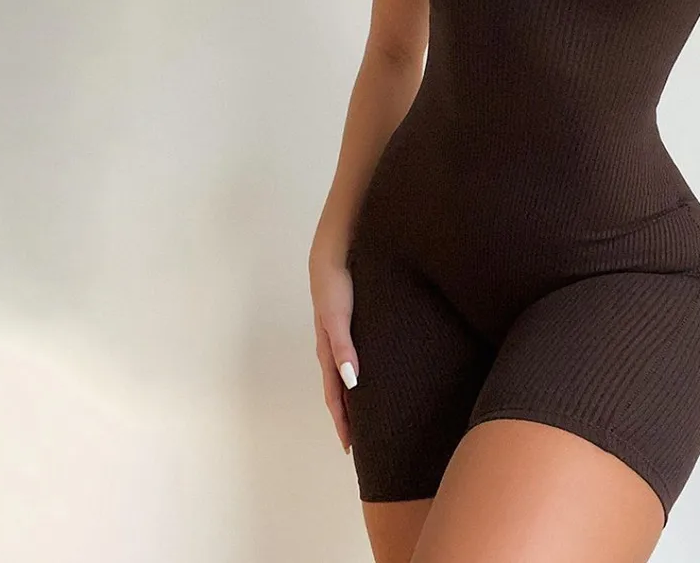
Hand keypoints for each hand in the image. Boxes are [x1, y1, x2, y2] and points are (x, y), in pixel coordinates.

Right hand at [309, 242, 358, 454]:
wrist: (333, 252)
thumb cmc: (335, 284)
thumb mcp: (338, 317)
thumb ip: (343, 347)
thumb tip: (352, 383)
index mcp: (328, 350)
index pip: (334, 395)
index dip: (341, 420)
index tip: (349, 447)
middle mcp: (333, 346)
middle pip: (339, 389)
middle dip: (346, 414)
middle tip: (360, 440)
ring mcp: (341, 334)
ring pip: (346, 374)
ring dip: (353, 396)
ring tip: (367, 413)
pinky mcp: (350, 322)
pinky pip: (353, 356)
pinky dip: (358, 372)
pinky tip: (372, 373)